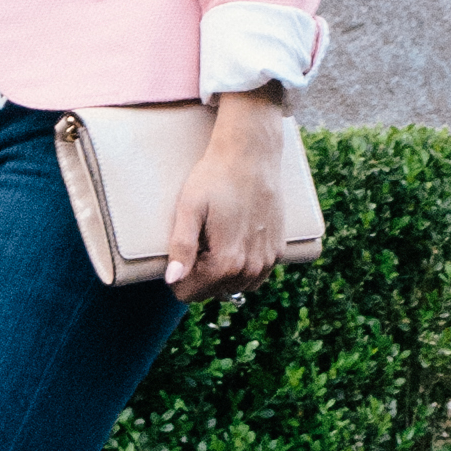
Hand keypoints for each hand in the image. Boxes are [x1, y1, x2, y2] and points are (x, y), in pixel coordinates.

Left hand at [166, 93, 287, 303]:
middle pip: (213, 292)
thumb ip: (181, 247)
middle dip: (200, 275)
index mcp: (226, 262)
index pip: (192, 293)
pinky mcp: (278, 251)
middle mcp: (250, 268)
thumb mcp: (190, 208)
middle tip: (199, 240)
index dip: (178, 278)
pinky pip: (255, 275)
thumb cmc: (216, 178)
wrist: (253, 156)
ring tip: (215, 241)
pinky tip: (235, 241)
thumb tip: (172, 280)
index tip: (179, 253)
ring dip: (222, 273)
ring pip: (235, 287)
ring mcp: (268, 261)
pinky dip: (242, 267)